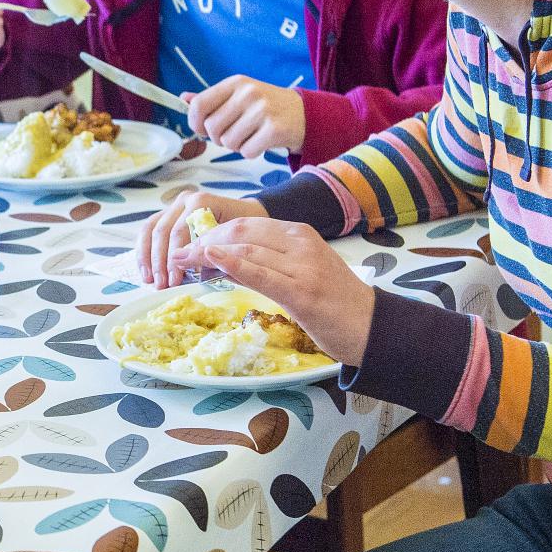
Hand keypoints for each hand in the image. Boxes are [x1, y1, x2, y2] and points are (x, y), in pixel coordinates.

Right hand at [136, 190, 266, 288]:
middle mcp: (185, 200)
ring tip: (150, 281)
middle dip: (160, 261)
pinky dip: (144, 252)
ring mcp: (174, 206)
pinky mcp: (167, 214)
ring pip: (150, 229)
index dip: (174, 258)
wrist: (248, 214)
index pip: (180, 231)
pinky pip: (148, 230)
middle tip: (162, 285)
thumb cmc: (246, 229)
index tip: (174, 281)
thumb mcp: (236, 239)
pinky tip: (145, 271)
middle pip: (162, 231)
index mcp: (201, 202)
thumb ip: (215, 251)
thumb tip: (195, 274)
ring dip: (147, 257)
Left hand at [182, 216, 374, 364]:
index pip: (246, 224)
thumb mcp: (301, 272)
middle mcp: (300, 243)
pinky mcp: (302, 292)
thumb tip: (223, 260)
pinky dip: (232, 264)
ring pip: (246, 249)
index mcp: (300, 234)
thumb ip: (266, 263)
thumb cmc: (335, 303)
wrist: (373, 327)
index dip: (212, 232)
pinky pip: (260, 273)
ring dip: (207, 253)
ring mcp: (302, 267)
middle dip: (203, 240)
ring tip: (182, 261)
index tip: (188, 243)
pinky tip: (211, 260)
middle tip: (178, 254)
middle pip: (241, 232)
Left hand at [185, 76, 306, 156]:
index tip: (203, 129)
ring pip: (228, 142)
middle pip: (212, 128)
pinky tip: (261, 142)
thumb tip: (184, 98)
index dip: (195, 123)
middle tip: (233, 134)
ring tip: (250, 136)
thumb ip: (212, 99)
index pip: (199, 105)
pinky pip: (247, 152)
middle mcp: (248, 94)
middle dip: (218, 138)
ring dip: (236, 146)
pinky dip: (251, 152)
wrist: (304, 114)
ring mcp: (262, 111)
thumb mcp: (239, 95)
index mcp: (236, 83)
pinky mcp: (274, 129)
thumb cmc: (266, 106)